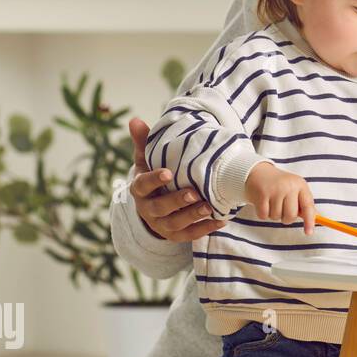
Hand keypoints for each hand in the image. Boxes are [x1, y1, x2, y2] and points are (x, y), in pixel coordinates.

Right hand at [128, 117, 225, 241]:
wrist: (155, 207)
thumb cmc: (155, 177)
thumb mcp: (148, 160)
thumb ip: (144, 142)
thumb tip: (135, 120)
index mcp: (140, 190)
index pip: (142, 186)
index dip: (154, 180)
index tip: (168, 172)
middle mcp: (148, 209)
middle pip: (160, 208)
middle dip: (177, 201)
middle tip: (193, 193)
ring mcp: (161, 224)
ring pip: (175, 224)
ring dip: (192, 216)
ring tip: (209, 207)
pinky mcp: (176, 236)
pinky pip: (190, 235)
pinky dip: (205, 229)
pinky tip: (221, 220)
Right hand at [245, 162, 314, 233]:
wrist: (256, 172)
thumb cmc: (279, 184)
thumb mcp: (294, 188)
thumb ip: (302, 203)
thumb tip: (313, 220)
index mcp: (300, 185)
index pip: (308, 206)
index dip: (309, 221)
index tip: (309, 232)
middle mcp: (289, 186)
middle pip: (291, 215)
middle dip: (286, 218)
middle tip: (282, 209)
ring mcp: (275, 190)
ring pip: (277, 217)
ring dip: (273, 215)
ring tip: (271, 203)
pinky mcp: (261, 194)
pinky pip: (264, 216)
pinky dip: (263, 214)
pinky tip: (262, 203)